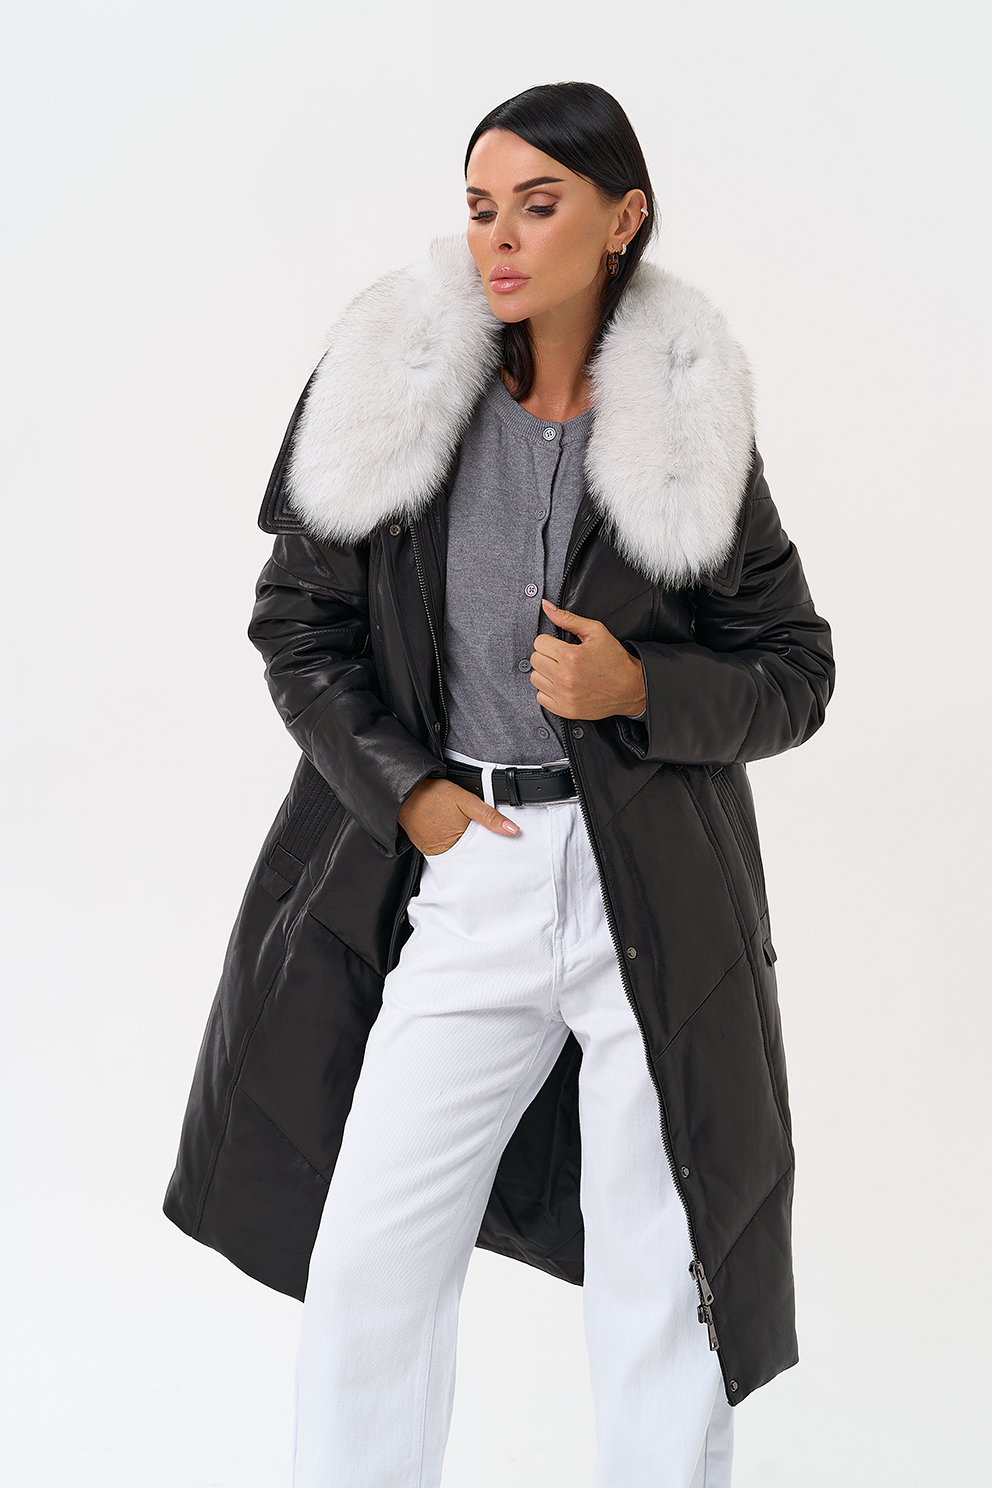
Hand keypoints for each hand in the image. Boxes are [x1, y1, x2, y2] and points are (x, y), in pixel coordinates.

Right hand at [398, 777, 518, 855]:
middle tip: (475, 834)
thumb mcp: (467, 801)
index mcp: (456, 844)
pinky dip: (447, 843)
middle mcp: (443, 852)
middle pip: (466, 856)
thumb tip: (513, 830)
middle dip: (475, 849)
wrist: (406, 791)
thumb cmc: (434, 794)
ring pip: (453, 853)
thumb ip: (490, 817)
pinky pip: (440, 849)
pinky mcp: (423, 845)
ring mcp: (431, 850)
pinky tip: (449, 831)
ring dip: (460, 846)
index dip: (488, 849)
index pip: (479, 855)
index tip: (495, 845)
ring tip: (460, 831)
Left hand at [529, 600, 646, 719]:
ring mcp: (564, 696)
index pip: (539, 642)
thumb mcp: (595, 631)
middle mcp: (565, 677)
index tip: (559, 645)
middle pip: (535, 660)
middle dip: (546, 655)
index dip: (549, 641)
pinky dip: (548, 691)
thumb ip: (568, 618)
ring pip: (535, 678)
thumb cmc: (614, 659)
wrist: (630, 688)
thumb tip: (546, 606)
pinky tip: (561, 685)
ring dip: (545, 673)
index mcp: (571, 656)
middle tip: (561, 657)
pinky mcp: (565, 710)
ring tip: (561, 671)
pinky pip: (540, 698)